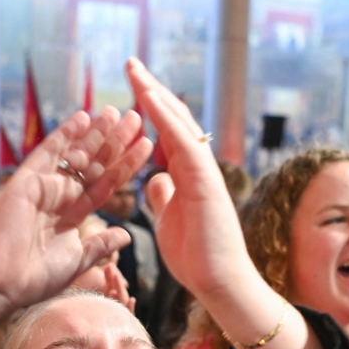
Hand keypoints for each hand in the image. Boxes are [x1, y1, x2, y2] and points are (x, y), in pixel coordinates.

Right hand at [0, 108, 151, 313]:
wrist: (0, 286)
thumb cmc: (33, 278)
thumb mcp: (77, 260)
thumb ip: (100, 245)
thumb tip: (125, 234)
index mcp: (72, 214)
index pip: (105, 184)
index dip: (126, 165)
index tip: (146, 146)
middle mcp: (58, 196)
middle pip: (94, 164)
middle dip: (114, 142)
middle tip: (135, 117)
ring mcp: (42, 187)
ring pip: (75, 155)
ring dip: (96, 133)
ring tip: (116, 112)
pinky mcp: (26, 183)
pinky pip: (48, 154)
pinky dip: (65, 135)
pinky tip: (83, 118)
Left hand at [126, 58, 250, 299]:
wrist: (219, 283)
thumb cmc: (197, 257)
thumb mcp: (168, 220)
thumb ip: (164, 196)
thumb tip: (154, 179)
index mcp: (187, 175)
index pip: (166, 132)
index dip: (148, 108)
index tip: (129, 87)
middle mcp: (197, 167)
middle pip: (173, 119)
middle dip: (151, 90)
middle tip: (130, 64)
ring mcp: (204, 172)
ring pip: (180, 123)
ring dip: (156, 94)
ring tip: (135, 71)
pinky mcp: (206, 182)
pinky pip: (183, 142)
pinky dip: (165, 118)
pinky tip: (147, 98)